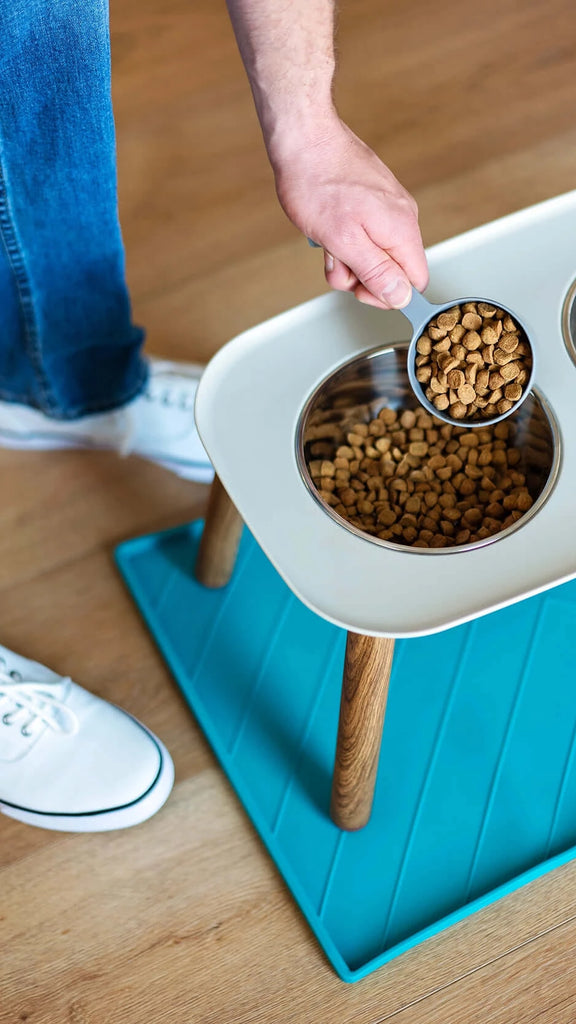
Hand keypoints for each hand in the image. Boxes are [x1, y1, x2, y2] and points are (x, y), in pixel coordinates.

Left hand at [272, 118, 428, 308]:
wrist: (303, 136)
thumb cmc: (317, 182)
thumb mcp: (344, 241)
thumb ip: (376, 272)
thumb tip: (401, 297)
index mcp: (402, 230)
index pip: (415, 282)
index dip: (387, 295)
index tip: (360, 289)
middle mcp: (402, 218)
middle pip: (391, 270)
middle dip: (359, 276)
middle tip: (335, 261)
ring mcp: (387, 207)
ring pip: (373, 253)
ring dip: (346, 258)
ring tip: (326, 240)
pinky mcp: (371, 199)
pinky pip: (363, 234)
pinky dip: (343, 238)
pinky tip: (327, 227)